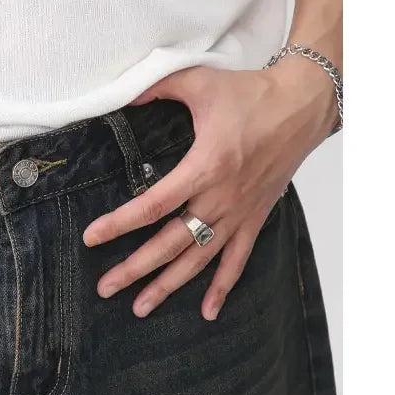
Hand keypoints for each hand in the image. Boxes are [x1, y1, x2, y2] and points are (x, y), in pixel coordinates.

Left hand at [83, 62, 336, 319]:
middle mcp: (221, 198)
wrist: (303, 105)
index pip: (153, 205)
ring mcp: (239, 213)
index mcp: (205, 167)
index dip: (120, 224)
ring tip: (141, 308)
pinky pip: (237, 260)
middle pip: (171, 243)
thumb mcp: (199, 82)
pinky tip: (207, 312)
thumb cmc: (251, 93)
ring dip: (169, 286)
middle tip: (106, 287)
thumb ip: (159, 88)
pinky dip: (223, 288)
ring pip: (199, 259)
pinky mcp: (255, 218)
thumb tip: (124, 95)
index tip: (91, 238)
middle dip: (136, 268)